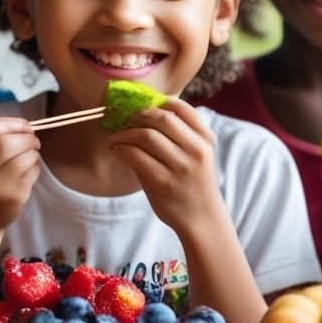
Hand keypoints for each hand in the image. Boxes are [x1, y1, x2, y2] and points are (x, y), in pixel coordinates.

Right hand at [0, 117, 40, 231]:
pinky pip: (32, 172)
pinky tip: (28, 173)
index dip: (13, 123)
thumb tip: (28, 126)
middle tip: (34, 140)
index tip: (25, 125)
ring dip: (33, 153)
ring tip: (30, 157)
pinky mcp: (13, 197)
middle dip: (28, 137)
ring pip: (25, 157)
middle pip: (8, 142)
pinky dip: (35, 168)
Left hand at [108, 98, 221, 235]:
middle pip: (161, 118)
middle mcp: (196, 150)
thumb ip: (181, 136)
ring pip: (145, 135)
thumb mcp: (198, 156)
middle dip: (138, 116)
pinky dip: (120, 149)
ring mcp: (180, 167)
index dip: (158, 102)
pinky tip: (117, 151)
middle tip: (125, 123)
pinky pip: (134, 155)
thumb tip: (143, 115)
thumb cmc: (194, 185)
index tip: (143, 109)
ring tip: (115, 139)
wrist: (203, 220)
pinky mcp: (162, 182)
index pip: (182, 108)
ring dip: (124, 133)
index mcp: (205, 139)